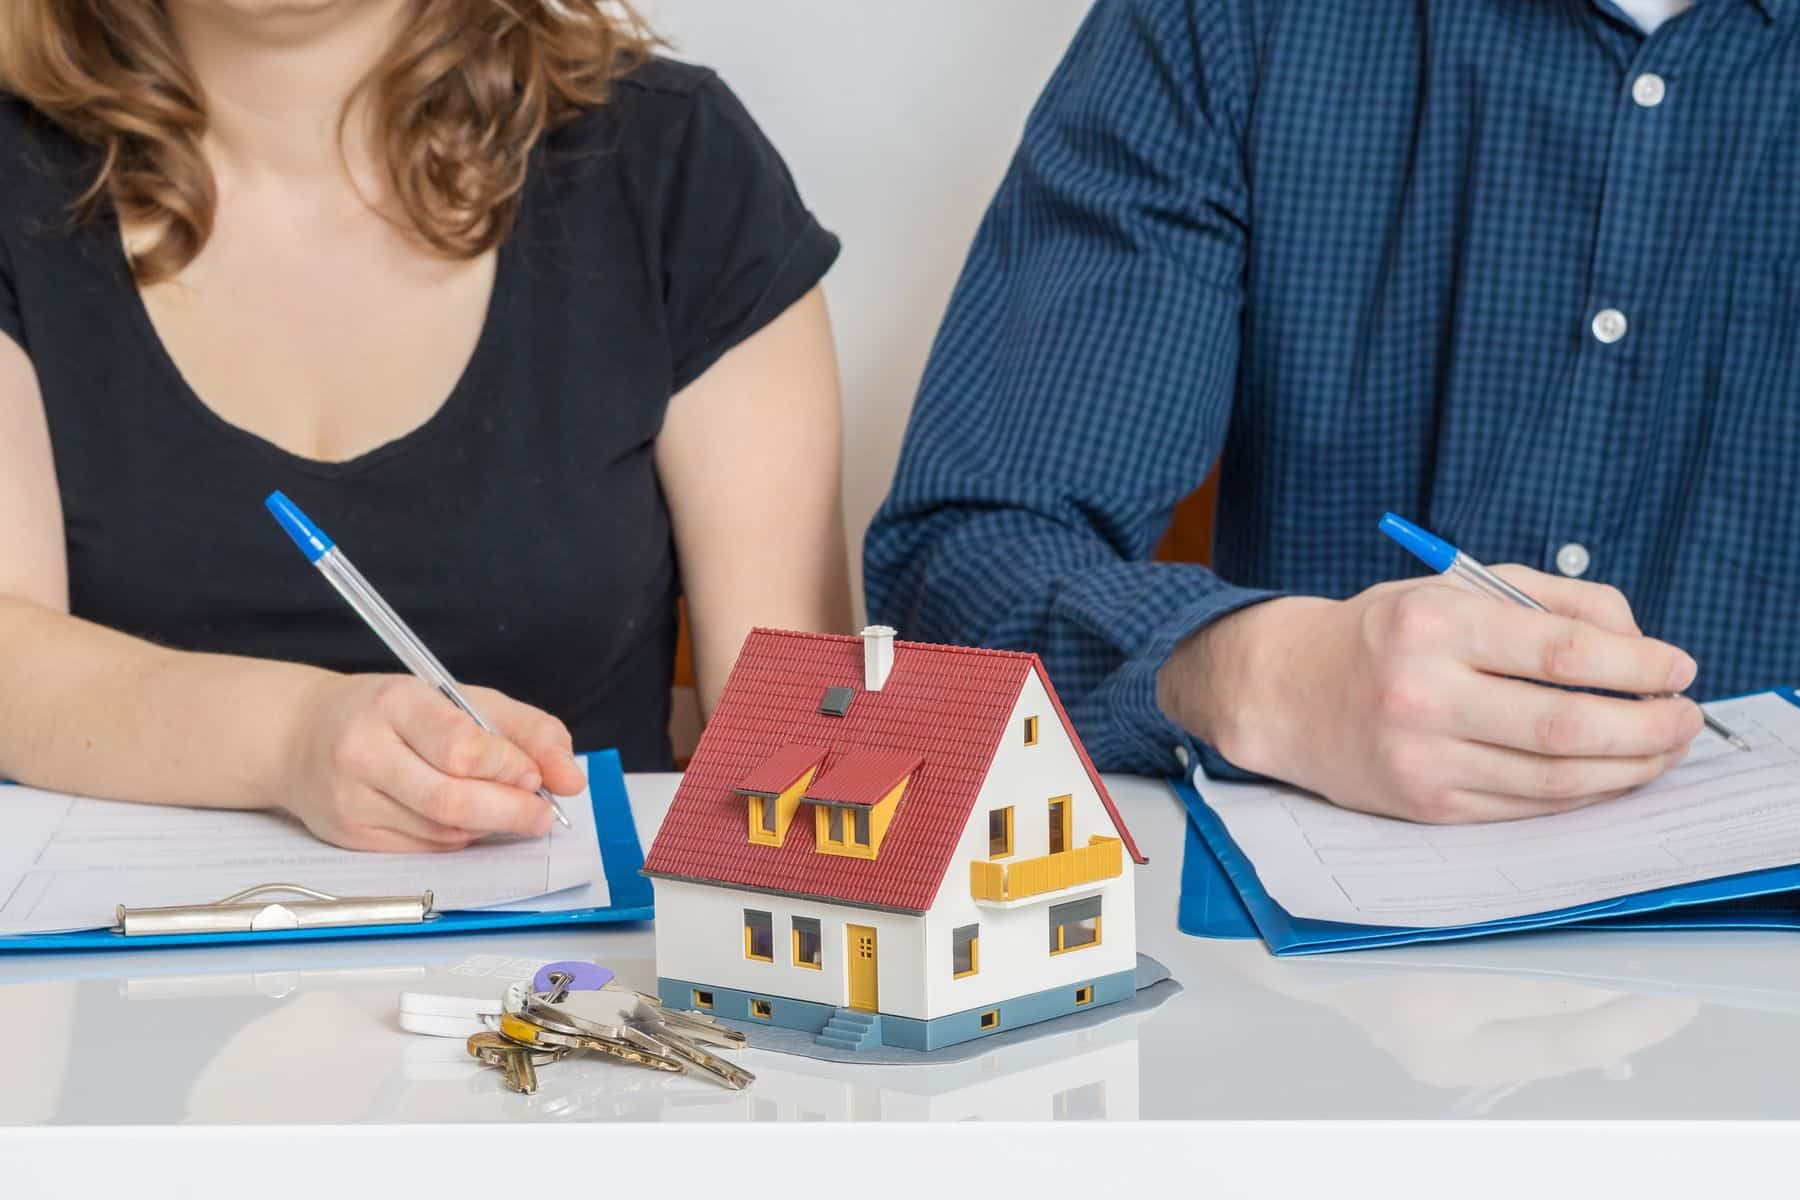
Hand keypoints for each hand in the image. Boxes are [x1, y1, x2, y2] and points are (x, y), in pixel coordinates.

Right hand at [284, 674, 584, 850]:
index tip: (537, 775)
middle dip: (511, 812)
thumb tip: (571, 777)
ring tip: (502, 807)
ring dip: (488, 826)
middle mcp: (363, 752)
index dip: (509, 768)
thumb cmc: (392, 712)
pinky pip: (425, 849)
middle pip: (452, 801)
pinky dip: (458, 838)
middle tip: (542, 813)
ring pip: (443, 832)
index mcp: (393, 703)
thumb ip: (525, 730)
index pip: (461, 748)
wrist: (299, 735)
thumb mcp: (460, 699)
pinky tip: (463, 818)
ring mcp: (351, 800)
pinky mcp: (350, 837)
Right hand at [1159, 567, 1704, 821]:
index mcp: (1432, 622)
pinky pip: (1526, 806)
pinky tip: (1609, 773)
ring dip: (1629, 768)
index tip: (1677, 666)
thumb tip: (1638, 642)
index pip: (1562, 650)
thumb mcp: (1454, 587)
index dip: (1638, 664)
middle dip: (1648, 725)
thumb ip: (1550, 599)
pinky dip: (1582, 793)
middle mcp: (1422, 691)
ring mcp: (1421, 756)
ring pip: (1555, 777)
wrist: (1286, 691)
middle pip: (1568, 723)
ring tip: (1662, 748)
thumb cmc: (1384, 634)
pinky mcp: (1425, 803)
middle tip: (1684, 716)